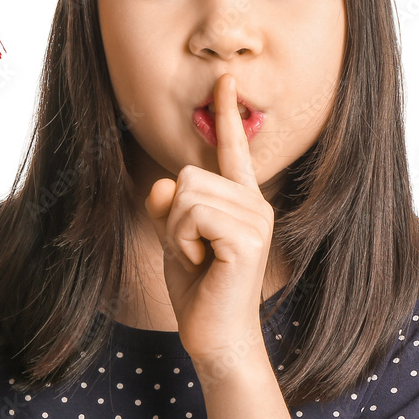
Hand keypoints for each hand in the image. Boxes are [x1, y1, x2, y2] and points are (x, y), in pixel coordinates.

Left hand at [145, 73, 274, 369]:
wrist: (216, 339)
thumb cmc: (199, 290)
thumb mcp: (175, 239)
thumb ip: (168, 206)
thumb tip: (164, 186)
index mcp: (240, 198)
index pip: (233, 147)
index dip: (226, 112)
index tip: (224, 79)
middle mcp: (253, 202)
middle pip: (187, 174)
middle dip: (173, 216)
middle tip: (193, 252)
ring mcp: (254, 219)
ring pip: (186, 192)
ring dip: (177, 231)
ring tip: (199, 259)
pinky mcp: (247, 238)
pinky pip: (191, 214)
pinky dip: (182, 241)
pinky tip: (203, 265)